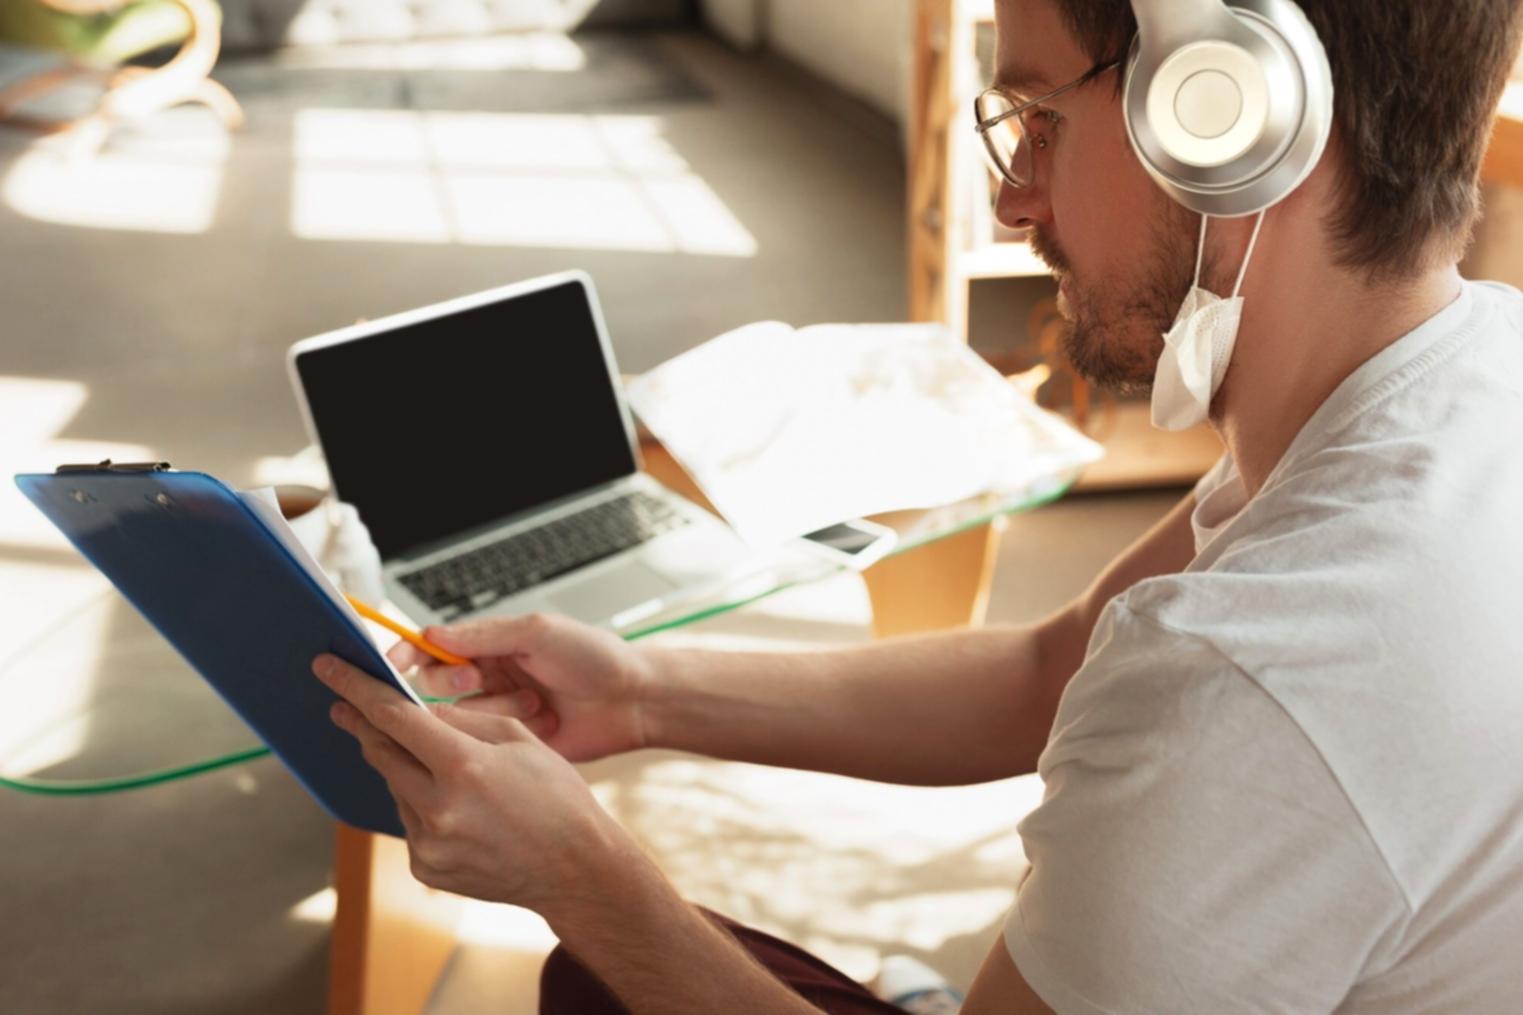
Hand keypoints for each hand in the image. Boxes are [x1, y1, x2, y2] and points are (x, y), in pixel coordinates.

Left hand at [313, 652, 637, 910]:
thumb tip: (417, 711)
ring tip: (446, 769)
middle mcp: (439, 808)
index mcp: (464, 767)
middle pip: (381, 752)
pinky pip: (409, 821)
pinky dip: (422, 804)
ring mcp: (429, 844)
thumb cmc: (557, 798)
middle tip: (349, 706)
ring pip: (395, 786)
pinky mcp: (426, 868)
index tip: (328, 668)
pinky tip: (458, 808)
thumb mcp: (519, 739)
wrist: (576, 870)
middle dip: (365, 725)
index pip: (393, 716)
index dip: (356, 688)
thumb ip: (462, 720)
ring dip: (406, 767)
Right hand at [387, 613, 651, 762]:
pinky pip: (484, 745)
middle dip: (452, 683)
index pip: (433, 648)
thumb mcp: (540, 633)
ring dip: (493, 709)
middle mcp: (490, 677)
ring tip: (536, 703)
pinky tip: (540, 724)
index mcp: (492, 645)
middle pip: (437, 685)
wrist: (636, 701)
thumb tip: (431, 634)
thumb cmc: (596, 657)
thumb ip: (485, 635)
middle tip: (477, 679)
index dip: (407, 656)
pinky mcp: (512, 745)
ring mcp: (500, 712)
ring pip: (460, 718)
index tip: (390, 665)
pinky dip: (503, 735)